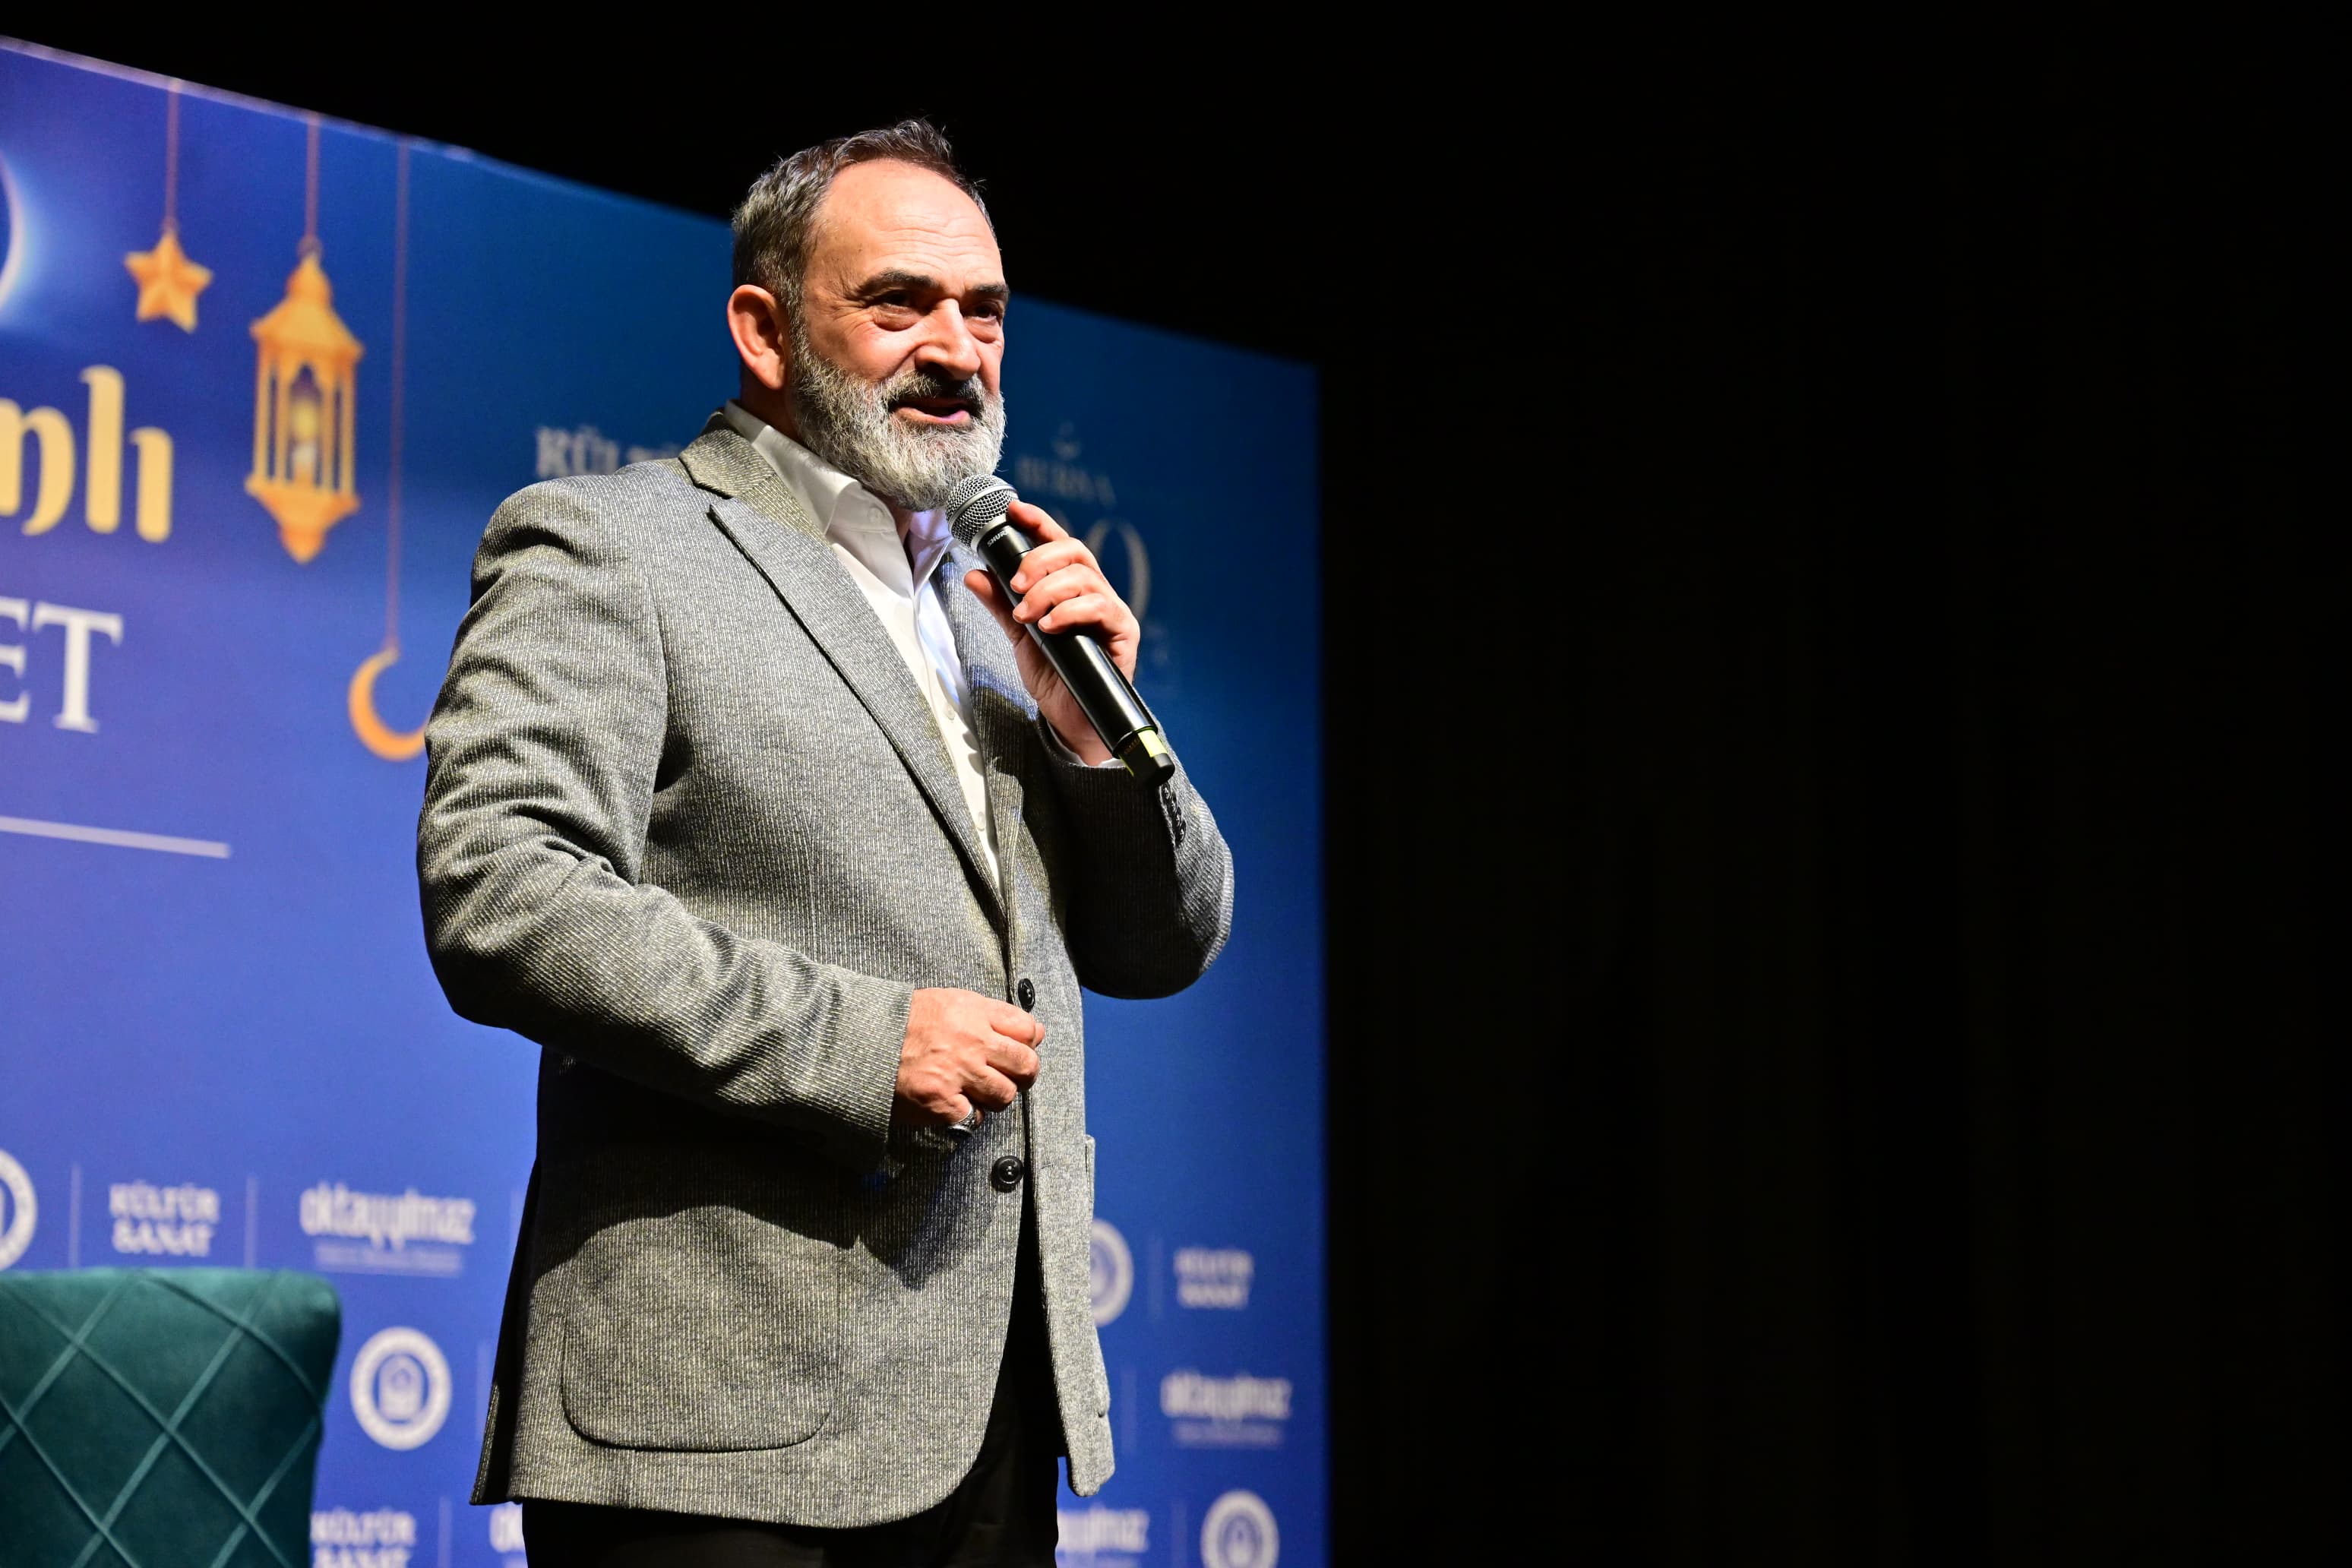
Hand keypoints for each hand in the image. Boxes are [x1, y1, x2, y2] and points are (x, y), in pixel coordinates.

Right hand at [892, 987, 1043, 1129]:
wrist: (861, 1043)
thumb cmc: (904, 1023)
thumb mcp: (948, 1002)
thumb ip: (990, 1015)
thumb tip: (1035, 1032)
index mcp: (974, 1012)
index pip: (1028, 1030)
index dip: (1028, 1044)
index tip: (1018, 1050)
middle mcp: (971, 1041)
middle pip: (1026, 1065)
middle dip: (1023, 1075)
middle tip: (1009, 1077)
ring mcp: (958, 1073)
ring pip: (1005, 1095)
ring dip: (994, 1097)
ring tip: (975, 1090)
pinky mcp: (943, 1102)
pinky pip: (974, 1116)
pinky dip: (966, 1114)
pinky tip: (952, 1103)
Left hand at [963, 500, 1139, 765]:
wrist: (1071, 720)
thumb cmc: (1053, 676)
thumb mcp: (1019, 636)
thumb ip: (1000, 605)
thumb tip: (973, 573)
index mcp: (1072, 588)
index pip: (1059, 543)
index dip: (1039, 522)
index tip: (1014, 511)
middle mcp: (1095, 592)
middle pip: (1075, 551)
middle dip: (1039, 561)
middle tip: (1014, 585)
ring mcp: (1111, 611)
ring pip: (1085, 577)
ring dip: (1048, 590)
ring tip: (1026, 615)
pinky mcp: (1123, 633)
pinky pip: (1100, 607)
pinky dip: (1069, 611)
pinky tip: (1048, 626)